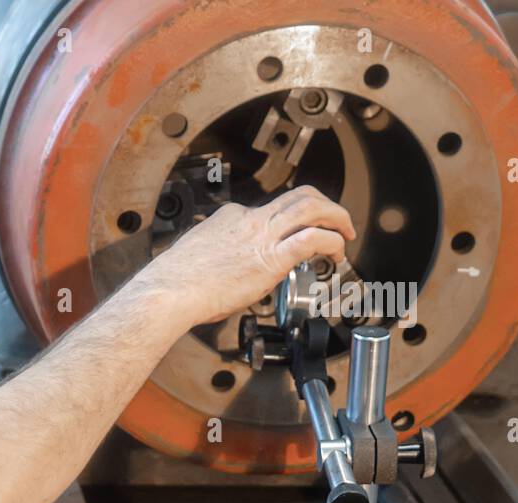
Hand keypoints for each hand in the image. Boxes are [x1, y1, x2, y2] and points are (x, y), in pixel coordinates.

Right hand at [132, 185, 355, 330]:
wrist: (170, 292)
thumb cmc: (177, 282)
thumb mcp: (197, 255)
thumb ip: (217, 253)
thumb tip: (226, 265)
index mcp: (231, 218)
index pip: (268, 209)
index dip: (286, 221)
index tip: (290, 237)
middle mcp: (250, 220)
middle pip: (300, 196)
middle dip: (325, 205)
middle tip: (336, 221)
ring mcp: (262, 237)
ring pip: (312, 208)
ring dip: (337, 216)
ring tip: (346, 233)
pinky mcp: (273, 257)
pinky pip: (314, 239)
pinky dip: (333, 241)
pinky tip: (338, 253)